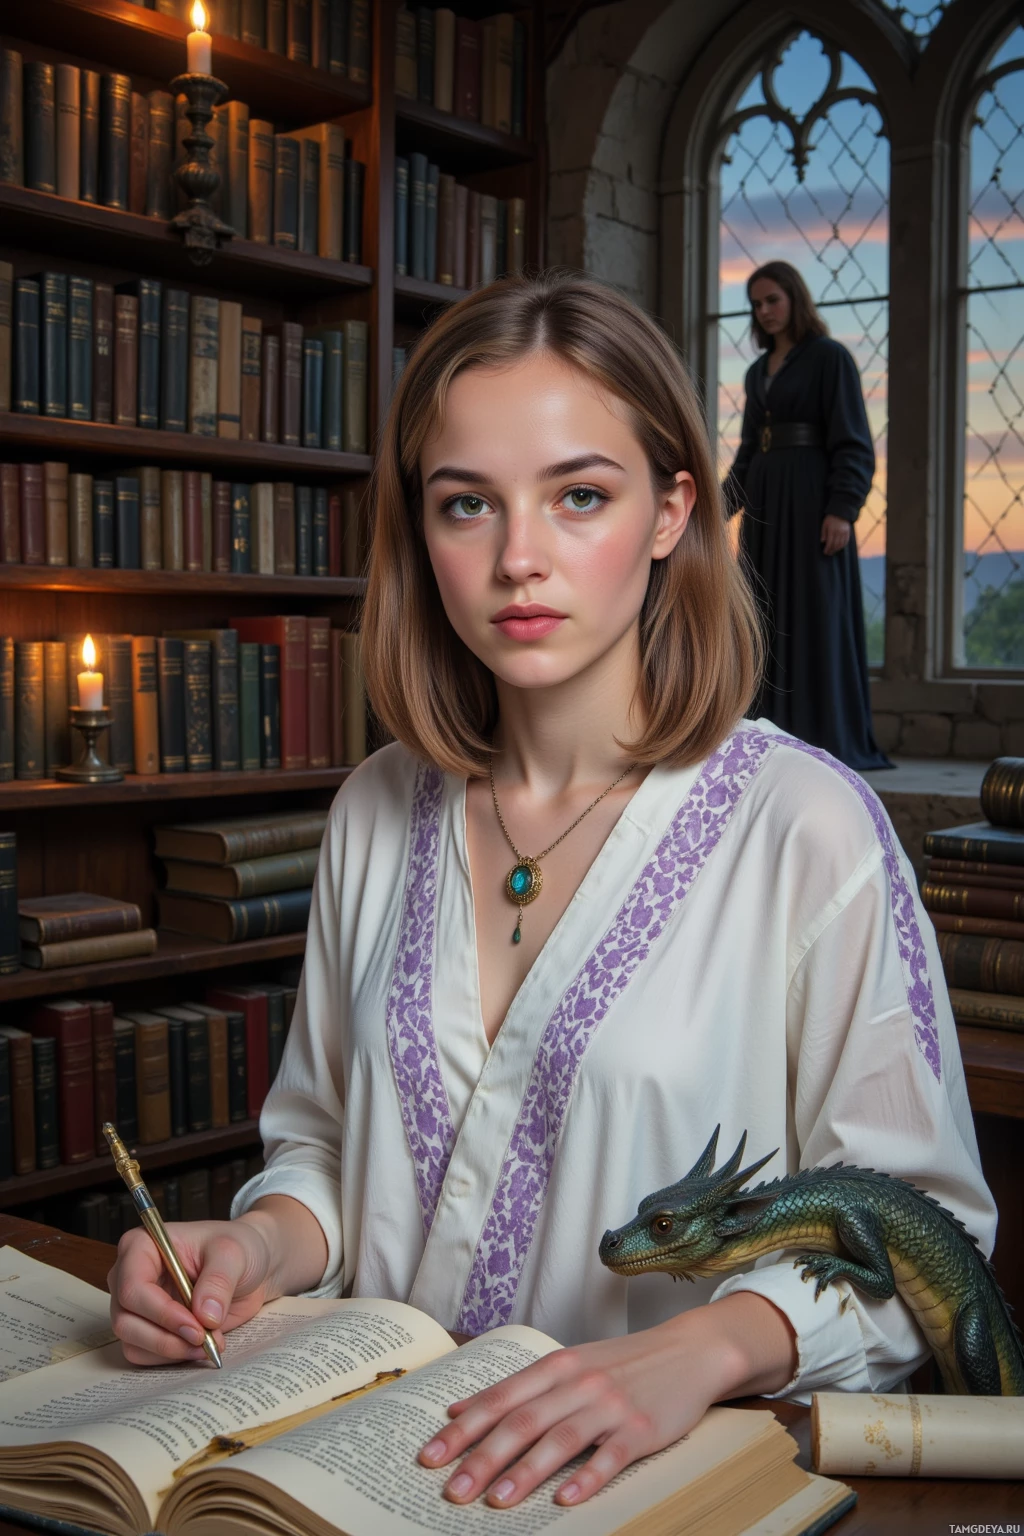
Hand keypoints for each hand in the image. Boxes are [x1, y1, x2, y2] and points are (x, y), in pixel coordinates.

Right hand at [108, 1215, 273, 1365]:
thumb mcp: (234, 1254)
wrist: (251, 1265)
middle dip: (165, 1338)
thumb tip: (205, 1316)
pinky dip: (172, 1357)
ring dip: (171, 1350)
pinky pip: (145, 1355)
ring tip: (208, 1342)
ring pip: (133, 1343)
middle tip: (203, 1339)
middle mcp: (129, 1276)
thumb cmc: (236, 1246)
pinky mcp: (147, 1327)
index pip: (132, 1287)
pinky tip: (200, 1345)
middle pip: (125, 1320)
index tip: (196, 1327)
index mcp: (141, 1245)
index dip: (161, 1312)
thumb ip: (218, 1281)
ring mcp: (136, 1305)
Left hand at [418, 1293, 796, 1508]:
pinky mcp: (643, 1428)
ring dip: (526, 1472)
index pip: (500, 1398)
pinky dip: (588, 1478)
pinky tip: (565, 1500)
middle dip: (482, 1457)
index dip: (463, 1428)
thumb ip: (519, 1387)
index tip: (429, 1455)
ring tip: (496, 1501)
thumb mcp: (569, 1364)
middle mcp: (579, 1382)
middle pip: (523, 1421)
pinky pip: (611, 1455)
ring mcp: (611, 1405)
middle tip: (451, 1491)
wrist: (689, 1351)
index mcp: (557, 1365)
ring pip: (561, 1439)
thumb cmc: (622, 1362)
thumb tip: (461, 1406)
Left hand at [820, 514, 851, 555]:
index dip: (827, 548)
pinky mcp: (848, 532)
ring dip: (837, 549)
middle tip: (828, 553)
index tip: (825, 552)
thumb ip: (823, 533)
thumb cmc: (831, 518)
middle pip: (835, 545)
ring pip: (841, 544)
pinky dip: (843, 546)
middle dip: (832, 550)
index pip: (830, 542)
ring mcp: (844, 533)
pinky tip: (839, 548)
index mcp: (832, 530)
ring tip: (833, 552)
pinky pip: (846, 541)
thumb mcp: (825, 524)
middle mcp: (839, 532)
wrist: (841, 512)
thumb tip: (822, 541)